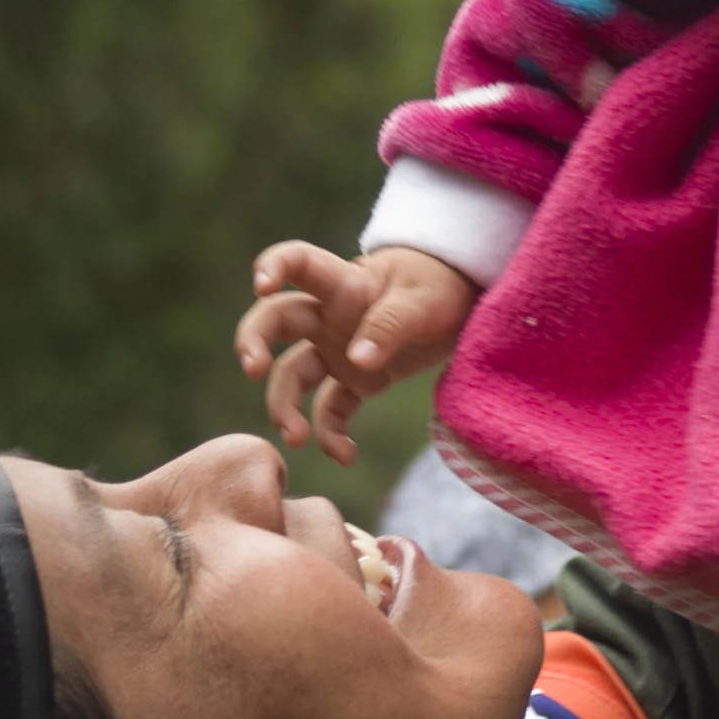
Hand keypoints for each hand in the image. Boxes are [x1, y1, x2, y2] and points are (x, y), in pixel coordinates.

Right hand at [237, 240, 470, 457]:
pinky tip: (344, 456)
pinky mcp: (356, 383)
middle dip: (253, 342)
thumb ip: (390, 326)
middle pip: (276, 321)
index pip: (298, 262)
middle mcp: (330, 317)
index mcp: (346, 284)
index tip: (261, 286)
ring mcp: (338, 351)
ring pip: (293, 375)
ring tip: (296, 439)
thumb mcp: (425, 302)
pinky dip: (332, 434)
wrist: (464, 306)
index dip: (273, 266)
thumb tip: (356, 361)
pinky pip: (331, 411)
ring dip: (285, 405)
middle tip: (253, 369)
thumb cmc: (441, 288)